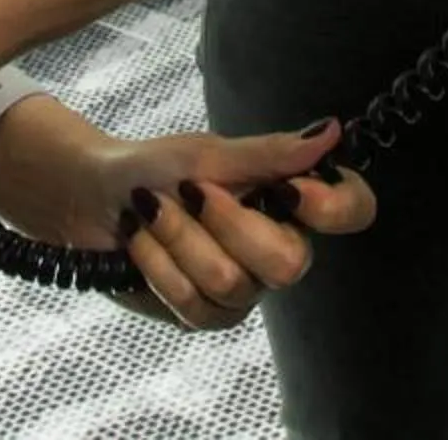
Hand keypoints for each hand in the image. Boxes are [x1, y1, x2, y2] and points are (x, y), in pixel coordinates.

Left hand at [81, 122, 375, 329]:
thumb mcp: (209, 154)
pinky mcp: (203, 316)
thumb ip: (271, 153)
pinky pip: (192, 304)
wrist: (94, 198)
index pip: (353, 210)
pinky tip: (140, 241)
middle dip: (226, 223)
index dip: (332, 206)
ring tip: (151, 211)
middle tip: (189, 192)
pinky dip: (157, 263)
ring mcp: (242, 289)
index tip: (288, 189)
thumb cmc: (154, 168)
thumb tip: (332, 130)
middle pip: (287, 264)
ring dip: (177, 237)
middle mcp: (277, 249)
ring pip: (229, 283)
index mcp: (289, 201)